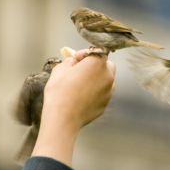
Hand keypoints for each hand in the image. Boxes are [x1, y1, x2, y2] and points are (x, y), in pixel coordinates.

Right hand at [32, 50, 114, 164]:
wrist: (63, 118)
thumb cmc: (60, 91)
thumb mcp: (60, 69)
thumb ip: (70, 61)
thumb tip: (74, 61)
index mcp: (98, 63)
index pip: (97, 51)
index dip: (86, 53)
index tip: (76, 58)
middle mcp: (108, 75)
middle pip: (106, 64)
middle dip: (95, 65)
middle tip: (80, 69)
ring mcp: (109, 91)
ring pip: (106, 79)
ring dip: (97, 78)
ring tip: (80, 84)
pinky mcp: (106, 103)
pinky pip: (103, 93)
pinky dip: (96, 92)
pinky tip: (81, 96)